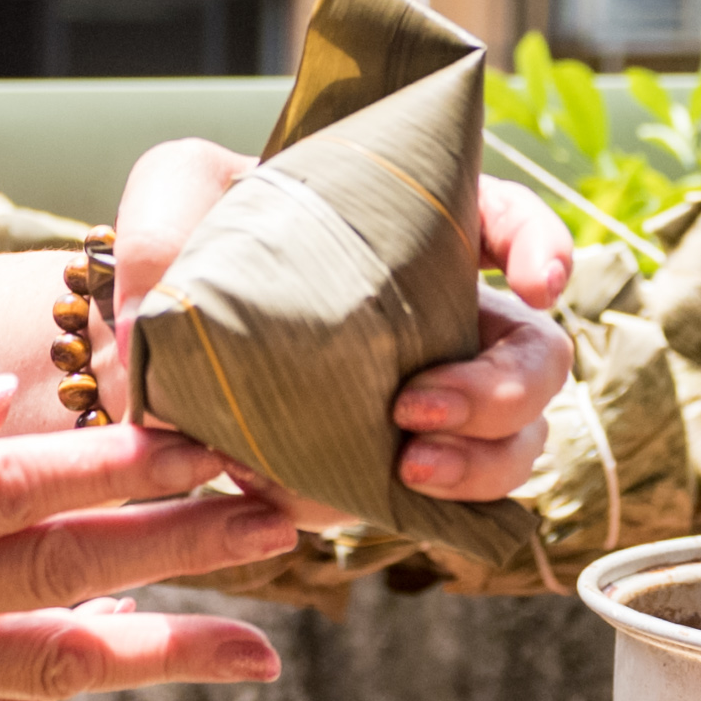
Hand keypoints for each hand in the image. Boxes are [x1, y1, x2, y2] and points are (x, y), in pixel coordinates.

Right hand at [0, 374, 290, 700]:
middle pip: (65, 571)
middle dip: (184, 544)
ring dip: (172, 648)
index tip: (204, 438)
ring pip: (63, 663)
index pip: (11, 487)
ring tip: (269, 644)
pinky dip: (99, 683)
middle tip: (285, 516)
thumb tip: (11, 404)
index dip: (115, 464)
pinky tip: (173, 666)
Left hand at [102, 142, 577, 503]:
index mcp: (418, 233)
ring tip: (409, 471)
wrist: (158, 333)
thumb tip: (155, 326)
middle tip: (417, 408)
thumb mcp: (174, 190)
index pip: (511, 223)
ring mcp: (427, 403)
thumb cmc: (187, 237)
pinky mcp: (390, 470)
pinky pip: (435, 505)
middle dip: (504, 392)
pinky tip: (340, 502)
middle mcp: (443, 321)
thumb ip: (166, 230)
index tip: (542, 281)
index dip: (545, 248)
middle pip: (535, 358)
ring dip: (481, 467)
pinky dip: (408, 510)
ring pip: (511, 445)